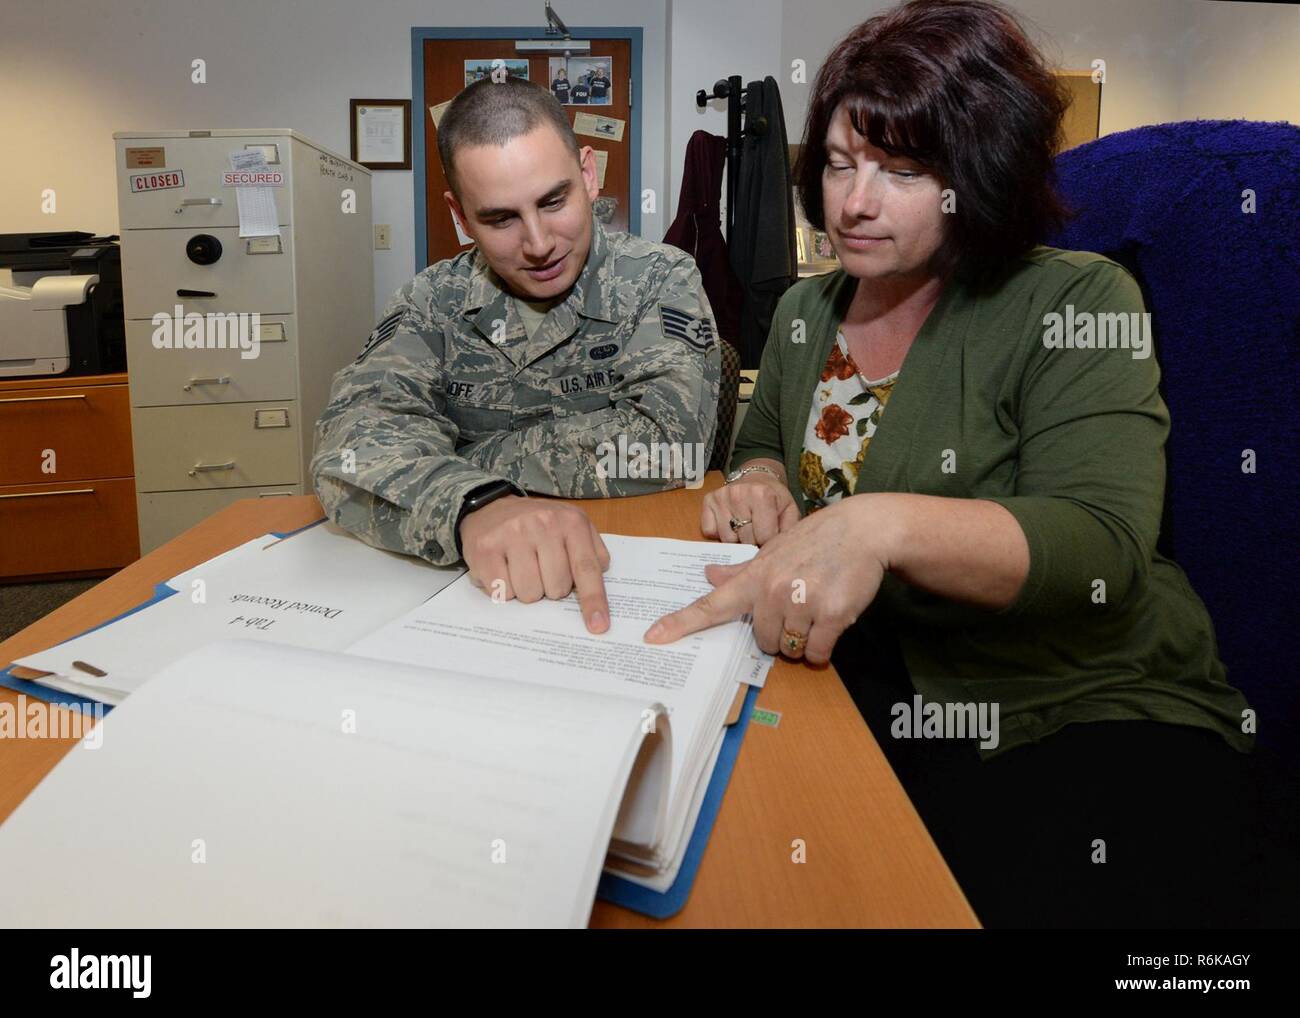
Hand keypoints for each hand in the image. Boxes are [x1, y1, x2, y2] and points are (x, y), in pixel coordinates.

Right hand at [460, 496, 611, 632]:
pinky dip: (504, 589)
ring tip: (521, 569)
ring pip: (529, 593)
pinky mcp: (485, 548)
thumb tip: (597, 594)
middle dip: (550, 589)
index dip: (594, 600)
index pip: (586, 569)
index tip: (598, 626)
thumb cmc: (539, 526)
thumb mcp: (572, 528)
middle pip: (557, 588)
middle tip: (541, 570)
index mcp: (571, 522)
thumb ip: (591, 556)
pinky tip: (503, 569)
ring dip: (526, 590)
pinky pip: (502, 592)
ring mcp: (513, 534)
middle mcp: (543, 523)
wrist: (492, 506)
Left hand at [647, 497, 890, 663]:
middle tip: (799, 606)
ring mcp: (801, 602)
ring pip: (790, 649)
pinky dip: (823, 647)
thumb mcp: (773, 551)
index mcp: (754, 577)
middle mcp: (772, 590)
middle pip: (763, 641)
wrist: (862, 531)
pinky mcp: (831, 615)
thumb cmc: (815, 541)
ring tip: (817, 608)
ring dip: (804, 639)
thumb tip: (708, 576)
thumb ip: (741, 571)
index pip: (711, 604)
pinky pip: (817, 653)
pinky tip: (832, 620)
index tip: (654, 637)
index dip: (680, 623)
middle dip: (781, 633)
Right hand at [703, 470, 799, 545]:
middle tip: (757, 531)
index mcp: (763, 495)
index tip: (769, 536)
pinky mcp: (708, 501)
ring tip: (744, 526)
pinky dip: (719, 533)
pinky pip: (709, 532)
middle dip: (752, 541)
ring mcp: (721, 497)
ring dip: (736, 538)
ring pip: (727, 539)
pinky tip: (729, 523)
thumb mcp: (789, 511)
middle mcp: (739, 494)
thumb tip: (777, 552)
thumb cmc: (774, 498)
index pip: (763, 537)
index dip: (768, 542)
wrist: (757, 478)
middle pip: (744, 540)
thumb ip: (788, 531)